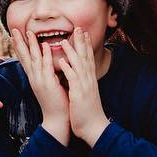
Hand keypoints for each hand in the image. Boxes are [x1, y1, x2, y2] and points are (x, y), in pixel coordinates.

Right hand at [11, 24, 69, 145]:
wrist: (58, 120)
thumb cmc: (56, 103)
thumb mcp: (50, 85)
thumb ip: (47, 74)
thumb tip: (48, 63)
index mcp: (35, 78)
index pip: (25, 59)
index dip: (19, 47)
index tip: (15, 35)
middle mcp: (35, 78)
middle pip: (25, 57)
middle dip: (20, 42)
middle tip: (14, 29)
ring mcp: (40, 81)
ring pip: (34, 59)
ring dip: (30, 45)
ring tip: (27, 32)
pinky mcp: (49, 85)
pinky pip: (46, 67)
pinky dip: (45, 56)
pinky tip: (44, 45)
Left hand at [54, 28, 108, 144]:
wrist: (94, 128)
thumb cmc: (87, 112)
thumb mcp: (86, 93)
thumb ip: (83, 82)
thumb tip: (79, 75)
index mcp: (90, 80)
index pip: (88, 58)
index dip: (86, 45)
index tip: (83, 33)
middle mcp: (89, 80)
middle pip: (86, 57)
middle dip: (82, 42)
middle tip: (79, 28)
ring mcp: (85, 86)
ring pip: (79, 65)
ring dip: (72, 52)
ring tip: (64, 40)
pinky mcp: (79, 94)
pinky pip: (73, 79)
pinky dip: (68, 69)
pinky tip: (62, 61)